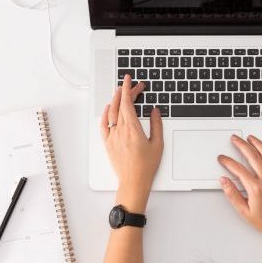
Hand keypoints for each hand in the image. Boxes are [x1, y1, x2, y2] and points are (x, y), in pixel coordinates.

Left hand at [101, 75, 162, 212]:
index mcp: (133, 129)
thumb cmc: (146, 166)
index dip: (128, 89)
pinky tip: (109, 108)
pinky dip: (105, 114)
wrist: (133, 182)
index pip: (128, 103)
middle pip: (120, 105)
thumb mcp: (157, 144)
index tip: (130, 80)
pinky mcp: (108, 143)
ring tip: (121, 92)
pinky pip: (103, 124)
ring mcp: (112, 136)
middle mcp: (120, 131)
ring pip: (111, 112)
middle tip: (132, 85)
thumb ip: (156, 125)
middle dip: (126, 92)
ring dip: (115, 100)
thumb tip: (154, 111)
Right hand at [218, 135, 261, 238]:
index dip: (228, 162)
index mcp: (256, 188)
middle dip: (241, 145)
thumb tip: (224, 181)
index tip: (223, 158)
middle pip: (252, 157)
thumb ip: (232, 194)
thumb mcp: (243, 211)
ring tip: (251, 137)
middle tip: (235, 139)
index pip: (238, 169)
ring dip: (258, 144)